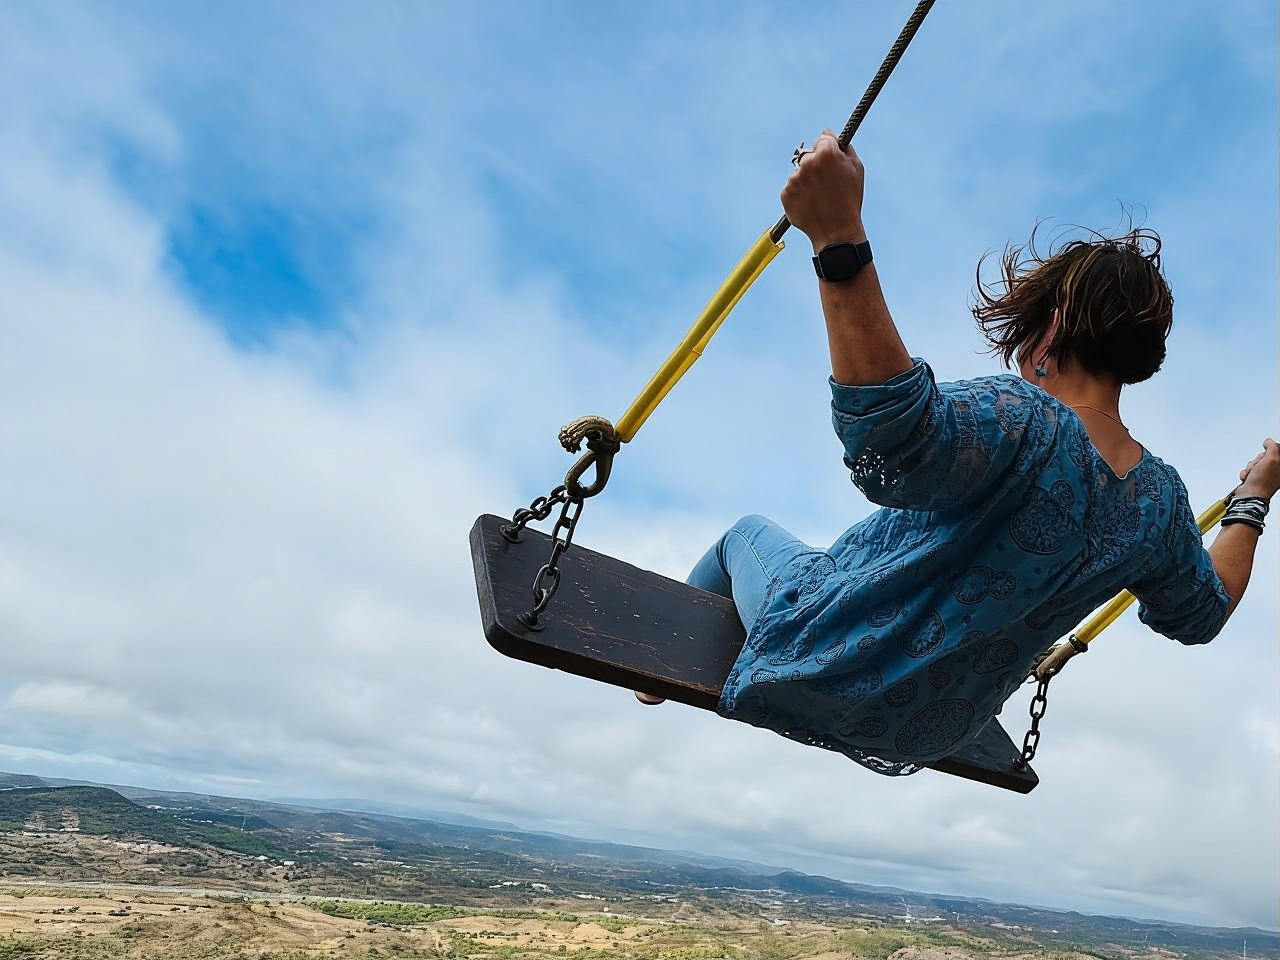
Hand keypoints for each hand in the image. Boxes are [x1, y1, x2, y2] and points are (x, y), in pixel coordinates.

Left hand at [781, 129, 866, 252]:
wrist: (836, 232)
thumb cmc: (850, 200)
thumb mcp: (856, 169)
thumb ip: (844, 147)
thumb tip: (829, 134)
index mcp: (826, 153)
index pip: (822, 140)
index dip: (828, 152)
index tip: (831, 163)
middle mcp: (807, 163)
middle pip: (808, 156)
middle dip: (815, 165)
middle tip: (825, 184)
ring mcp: (794, 179)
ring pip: (799, 173)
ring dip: (806, 181)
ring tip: (819, 197)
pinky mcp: (785, 194)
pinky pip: (791, 189)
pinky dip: (799, 195)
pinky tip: (811, 204)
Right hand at [1235, 438, 1279, 499]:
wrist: (1250, 495)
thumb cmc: (1263, 482)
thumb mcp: (1272, 459)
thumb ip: (1272, 447)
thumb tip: (1269, 442)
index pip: (1277, 449)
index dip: (1271, 450)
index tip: (1267, 453)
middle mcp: (1277, 470)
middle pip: (1265, 455)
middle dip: (1258, 460)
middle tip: (1260, 466)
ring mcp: (1267, 474)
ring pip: (1257, 461)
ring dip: (1251, 467)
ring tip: (1253, 474)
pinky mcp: (1257, 477)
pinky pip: (1250, 468)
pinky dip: (1247, 472)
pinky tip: (1249, 477)